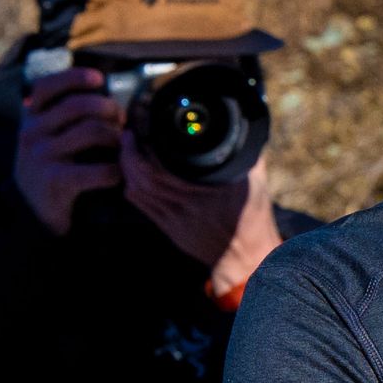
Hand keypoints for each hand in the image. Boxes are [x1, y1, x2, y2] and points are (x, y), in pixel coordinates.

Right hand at [11, 66, 125, 235]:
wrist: (29, 209)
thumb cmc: (49, 164)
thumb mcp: (46, 134)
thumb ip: (64, 114)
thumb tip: (107, 96)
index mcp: (31, 115)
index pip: (48, 85)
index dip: (75, 77)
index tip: (99, 79)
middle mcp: (32, 131)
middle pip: (79, 105)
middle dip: (109, 108)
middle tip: (121, 120)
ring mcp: (41, 155)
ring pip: (92, 132)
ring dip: (116, 138)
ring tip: (122, 147)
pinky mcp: (55, 181)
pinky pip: (98, 170)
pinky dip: (115, 171)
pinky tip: (117, 174)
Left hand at [123, 129, 280, 301]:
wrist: (247, 255)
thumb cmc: (253, 217)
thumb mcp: (255, 182)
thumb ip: (247, 153)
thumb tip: (243, 127)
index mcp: (210, 188)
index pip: (167, 165)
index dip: (148, 145)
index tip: (145, 128)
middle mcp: (190, 202)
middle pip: (145, 175)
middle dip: (130, 153)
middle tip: (128, 135)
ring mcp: (177, 216)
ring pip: (139, 189)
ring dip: (127, 168)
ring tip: (127, 151)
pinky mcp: (169, 226)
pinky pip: (141, 204)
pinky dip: (131, 186)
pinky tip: (131, 174)